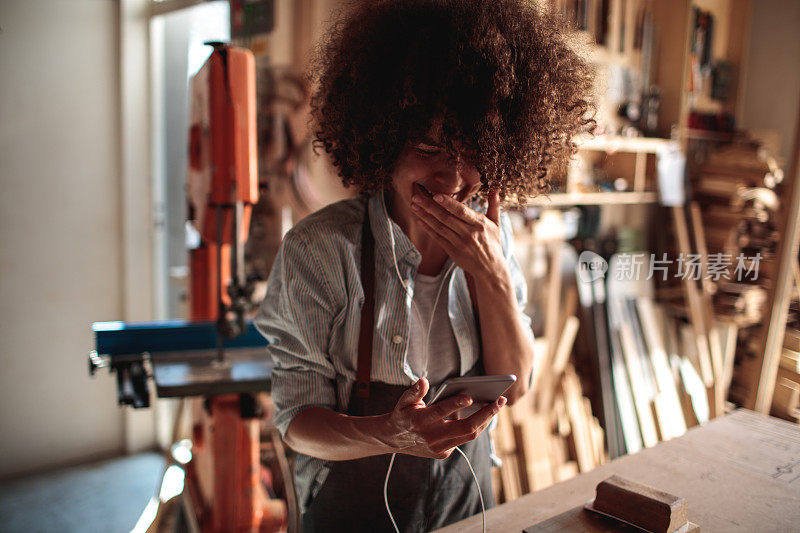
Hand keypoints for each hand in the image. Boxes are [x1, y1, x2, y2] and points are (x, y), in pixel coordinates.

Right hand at [383, 378, 506, 458]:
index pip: (441, 412)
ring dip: (485, 420)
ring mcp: (439, 448)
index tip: (470, 396)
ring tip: (497, 404)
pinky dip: (474, 426)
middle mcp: (431, 437)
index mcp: (420, 421)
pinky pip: (463, 439)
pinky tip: (483, 414)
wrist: (393, 440)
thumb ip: (414, 391)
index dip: (455, 405)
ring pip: (469, 435)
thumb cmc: (402, 414)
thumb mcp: (404, 401)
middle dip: (486, 414)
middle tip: (501, 399)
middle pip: (465, 428)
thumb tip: (424, 381)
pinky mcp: (443, 453)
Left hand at [410, 188, 505, 280]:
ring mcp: (459, 243)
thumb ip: (494, 205)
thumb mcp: (496, 224)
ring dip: (425, 216)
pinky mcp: (452, 251)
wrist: (490, 268)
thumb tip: (494, 188)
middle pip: (446, 217)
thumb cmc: (492, 243)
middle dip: (430, 206)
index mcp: (479, 224)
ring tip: (414, 206)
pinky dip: (428, 229)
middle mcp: (469, 233)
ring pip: (439, 227)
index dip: (448, 203)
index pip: (461, 211)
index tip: (436, 195)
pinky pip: (438, 238)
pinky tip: (420, 220)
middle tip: (417, 197)